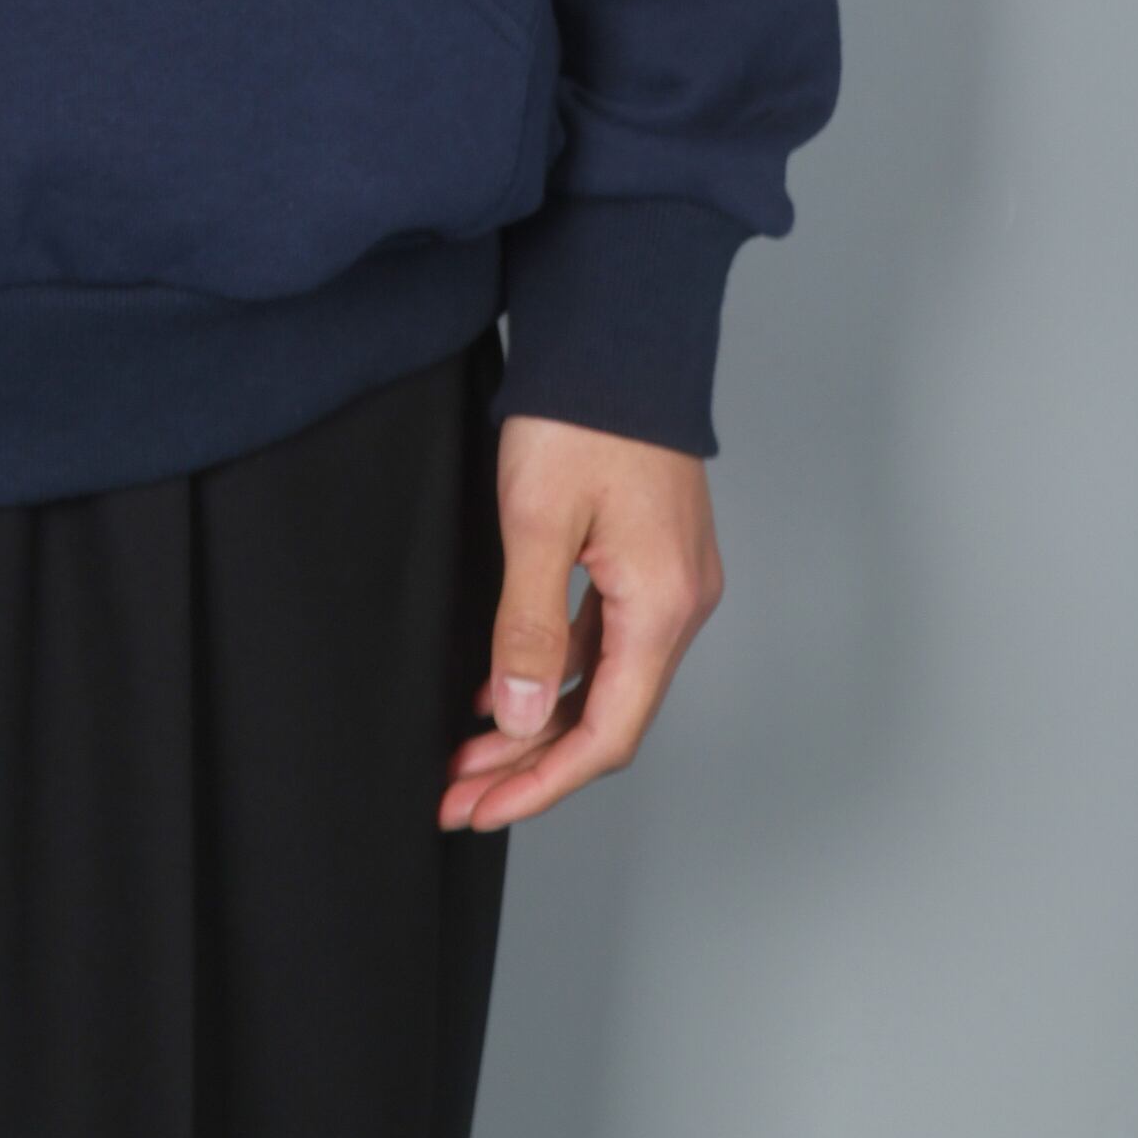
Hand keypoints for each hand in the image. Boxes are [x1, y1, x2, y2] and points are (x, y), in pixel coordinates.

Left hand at [439, 413, 722, 833]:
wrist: (617, 330)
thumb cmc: (581, 413)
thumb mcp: (537, 521)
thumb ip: (529, 625)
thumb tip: (518, 716)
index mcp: (661, 607)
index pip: (605, 733)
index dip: (541, 782)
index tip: (481, 807)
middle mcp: (678, 603)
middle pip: (605, 716)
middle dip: (529, 763)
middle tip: (460, 794)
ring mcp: (668, 578)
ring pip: (601, 679)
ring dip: (535, 718)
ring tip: (467, 750)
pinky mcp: (648, 553)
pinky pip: (602, 636)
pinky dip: (553, 667)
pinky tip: (503, 680)